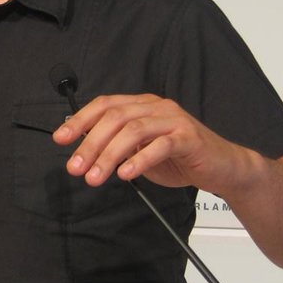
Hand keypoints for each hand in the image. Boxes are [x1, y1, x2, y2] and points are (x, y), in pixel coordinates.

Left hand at [52, 94, 252, 194]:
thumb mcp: (140, 150)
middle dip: (90, 144)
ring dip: (109, 155)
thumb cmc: (179, 158)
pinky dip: (140, 160)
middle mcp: (156, 106)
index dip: (80, 120)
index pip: (105, 105)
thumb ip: (116, 146)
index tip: (61, 140)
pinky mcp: (188, 138)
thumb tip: (83, 150)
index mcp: (142, 105)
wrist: (221, 167)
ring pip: (134, 131)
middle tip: (76, 168)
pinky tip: (126, 174)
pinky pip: (160, 145)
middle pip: (115, 118)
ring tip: (95, 177)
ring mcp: (173, 120)